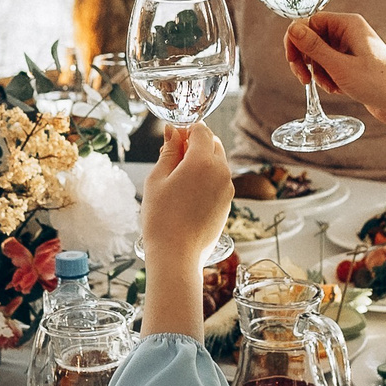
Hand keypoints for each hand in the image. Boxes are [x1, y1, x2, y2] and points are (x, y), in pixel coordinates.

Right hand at [141, 123, 231, 271]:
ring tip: (177, 179)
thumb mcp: (157, 179)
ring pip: (218, 162)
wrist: (176, 254)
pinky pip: (219, 180)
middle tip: (173, 159)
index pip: (202, 130)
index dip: (185, 130)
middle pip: (213, 144)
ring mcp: (228, 188)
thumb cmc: (161, 218)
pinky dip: (207, 178)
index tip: (171, 140)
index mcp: (203, 161)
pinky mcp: (228, 203)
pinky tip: (187, 194)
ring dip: (201, 161)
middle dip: (195, 144)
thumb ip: (169, 151)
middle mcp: (221, 172)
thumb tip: (172, 130)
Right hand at [285, 12, 385, 122]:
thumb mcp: (339, 66)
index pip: (309, 22)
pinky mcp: (354, 62)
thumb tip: (291, 28)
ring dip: (318, 72)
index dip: (297, 41)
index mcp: (348, 24)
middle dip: (306, 59)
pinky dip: (328, 77)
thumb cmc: (377, 83)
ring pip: (320, 54)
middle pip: (312, 38)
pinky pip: (331, 65)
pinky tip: (338, 89)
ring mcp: (352, 47)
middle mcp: (350, 31)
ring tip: (331, 86)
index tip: (293, 61)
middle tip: (304, 79)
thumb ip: (313, 47)